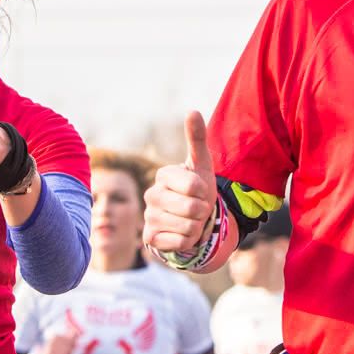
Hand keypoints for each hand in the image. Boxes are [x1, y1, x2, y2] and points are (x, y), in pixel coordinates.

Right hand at [144, 111, 217, 254]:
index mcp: (163, 175)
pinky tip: (182, 233)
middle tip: (197, 208)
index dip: (205, 192)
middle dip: (203, 211)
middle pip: (192, 208)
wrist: (191, 219)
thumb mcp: (202, 164)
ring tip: (190, 220)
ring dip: (197, 226)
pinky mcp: (150, 238)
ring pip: (188, 227)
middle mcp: (151, 195)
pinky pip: (181, 242)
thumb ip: (197, 138)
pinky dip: (188, 240)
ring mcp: (148, 217)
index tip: (200, 191)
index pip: (195, 186)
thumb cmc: (197, 189)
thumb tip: (192, 110)